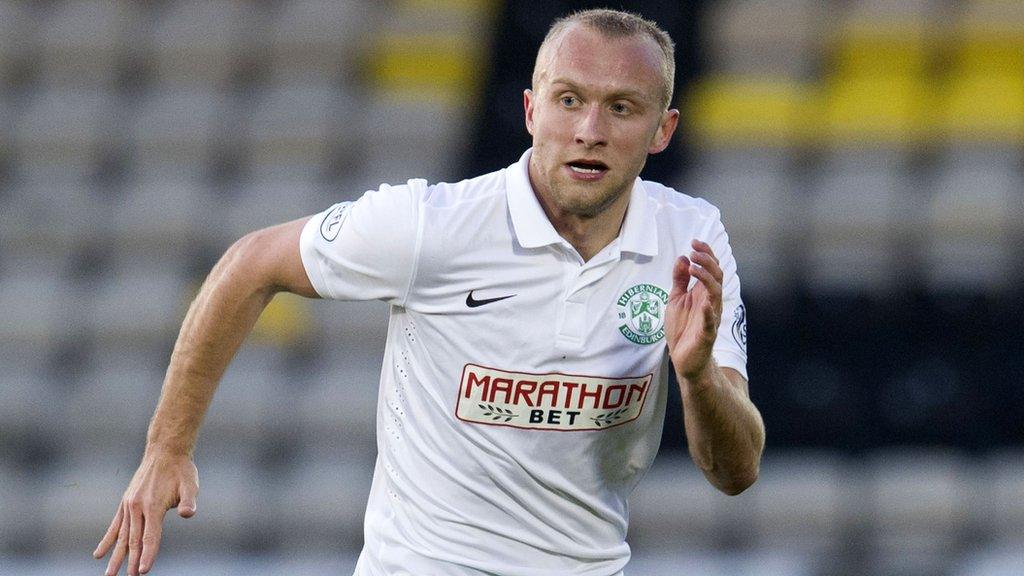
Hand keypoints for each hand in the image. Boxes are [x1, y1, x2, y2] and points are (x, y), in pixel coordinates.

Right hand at [94, 451, 198, 574]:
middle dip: (132, 561)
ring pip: (122, 536)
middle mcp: (137, 507)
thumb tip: (188, 513)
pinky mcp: (126, 503)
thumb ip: (189, 501)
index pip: (150, 536)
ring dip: (116, 556)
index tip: (143, 571)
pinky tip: (99, 554)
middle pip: (134, 540)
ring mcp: (129, 505)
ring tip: (109, 574)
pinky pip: (115, 525)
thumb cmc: (181, 469)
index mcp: (153, 505)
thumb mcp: (191, 484)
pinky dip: (107, 540)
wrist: (164, 451)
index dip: (148, 555)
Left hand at [665, 239, 722, 380]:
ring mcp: (710, 317)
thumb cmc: (682, 328)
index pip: (710, 269)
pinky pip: (710, 322)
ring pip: (716, 294)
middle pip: (716, 276)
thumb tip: (682, 258)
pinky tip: (705, 304)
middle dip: (706, 261)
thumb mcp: (676, 298)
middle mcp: (710, 302)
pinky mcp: (706, 334)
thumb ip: (679, 279)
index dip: (705, 254)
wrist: (683, 357)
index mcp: (703, 293)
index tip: (694, 242)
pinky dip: (709, 313)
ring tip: (693, 269)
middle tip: (694, 251)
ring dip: (706, 279)